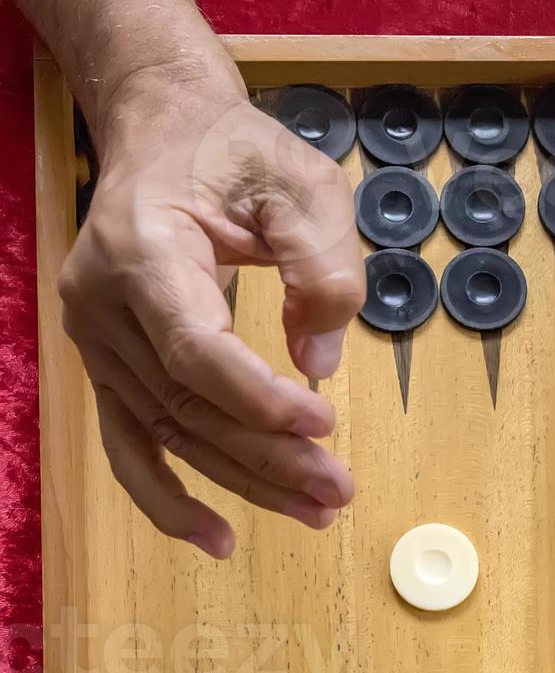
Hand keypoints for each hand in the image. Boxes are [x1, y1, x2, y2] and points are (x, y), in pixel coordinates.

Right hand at [59, 62, 364, 557]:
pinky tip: (218, 539)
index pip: (195, 349)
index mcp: (143, 249)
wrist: (165, 133)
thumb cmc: (236, 153)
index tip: (324, 422)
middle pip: (186, 405)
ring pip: (168, 433)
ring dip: (243, 483)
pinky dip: (168, 497)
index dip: (257, 398)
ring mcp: (95, 341)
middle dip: (268, 456)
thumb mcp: (303, 181)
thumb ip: (320, 263)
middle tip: (341, 491)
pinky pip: (131, 443)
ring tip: (316, 513)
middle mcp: (102, 303)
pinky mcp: (107, 366)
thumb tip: (319, 363)